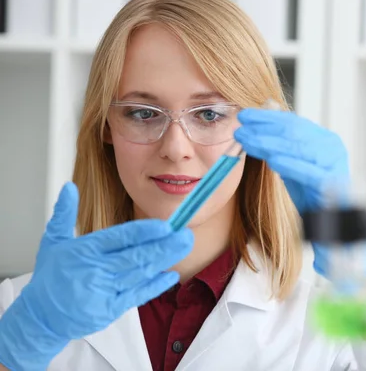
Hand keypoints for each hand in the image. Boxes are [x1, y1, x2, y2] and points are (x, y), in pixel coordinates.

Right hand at [0, 182, 192, 370]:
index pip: (118, 238)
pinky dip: (155, 285)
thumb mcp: (53, 242)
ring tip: (184, 247)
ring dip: (165, 260)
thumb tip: (70, 187)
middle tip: (185, 234)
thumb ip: (64, 213)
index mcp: (84, 251)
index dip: (143, 232)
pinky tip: (171, 275)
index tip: (164, 225)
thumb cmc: (50, 278)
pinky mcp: (110, 310)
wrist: (40, 317)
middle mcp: (95, 271)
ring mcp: (103, 292)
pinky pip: (137, 296)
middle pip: (135, 256)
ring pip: (140, 274)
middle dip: (164, 245)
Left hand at [234, 108, 349, 213]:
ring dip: (269, 144)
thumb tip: (258, 122)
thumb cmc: (309, 192)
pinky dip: (290, 165)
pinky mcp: (333, 184)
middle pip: (294, 132)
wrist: (330, 221)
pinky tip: (272, 161)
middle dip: (263, 129)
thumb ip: (280, 145)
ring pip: (299, 148)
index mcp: (324, 138)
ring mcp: (334, 163)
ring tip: (247, 142)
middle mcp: (332, 146)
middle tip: (240, 130)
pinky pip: (310, 172)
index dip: (266, 118)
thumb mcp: (292, 165)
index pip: (293, 121)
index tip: (244, 116)